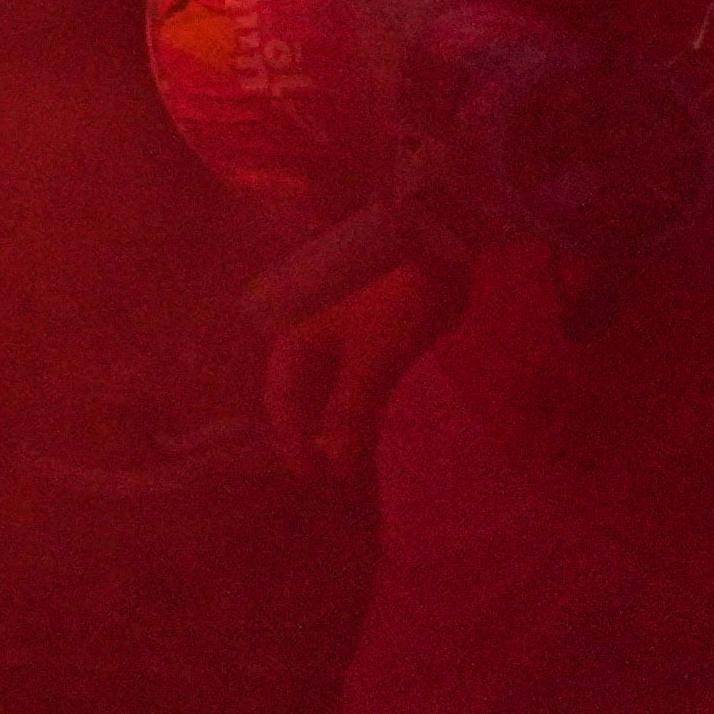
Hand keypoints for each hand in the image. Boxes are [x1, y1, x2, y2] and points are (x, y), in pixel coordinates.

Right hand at [265, 249, 462, 480]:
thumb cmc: (395, 296)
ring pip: (317, 378)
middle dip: (306, 430)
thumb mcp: (376, 359)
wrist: (431, 234)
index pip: (283, 399)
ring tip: (344, 449)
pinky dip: (345, 393)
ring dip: (327, 414)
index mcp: (294, 336)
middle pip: (295, 388)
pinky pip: (339, 365)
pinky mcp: (356, 317)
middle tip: (327, 471)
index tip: (315, 479)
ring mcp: (327, 320)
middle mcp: (300, 328)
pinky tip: (359, 409)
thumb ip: (352, 411)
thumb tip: (335, 466)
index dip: (294, 441)